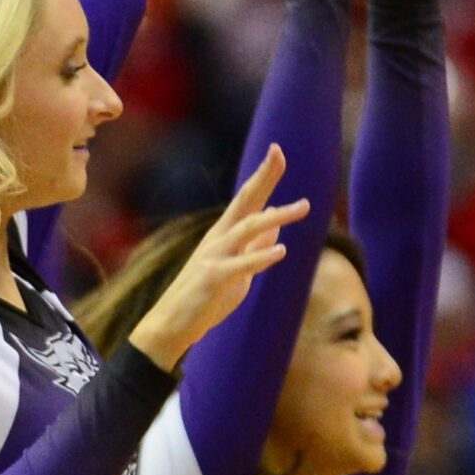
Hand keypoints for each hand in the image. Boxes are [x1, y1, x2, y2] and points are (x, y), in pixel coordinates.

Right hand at [128, 144, 309, 371]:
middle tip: (279, 153)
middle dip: (262, 177)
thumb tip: (276, 225)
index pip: (247, 199)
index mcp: (224, 234)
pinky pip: (241, 265)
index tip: (277, 150)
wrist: (171, 324)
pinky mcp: (214, 278)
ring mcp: (215, 256)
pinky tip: (282, 250)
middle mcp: (219, 238)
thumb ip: (256, 247)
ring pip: (247, 228)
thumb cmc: (205, 297)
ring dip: (277, 216)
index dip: (263, 175)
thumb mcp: (238, 270)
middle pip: (244, 201)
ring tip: (303, 207)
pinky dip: (261, 257)